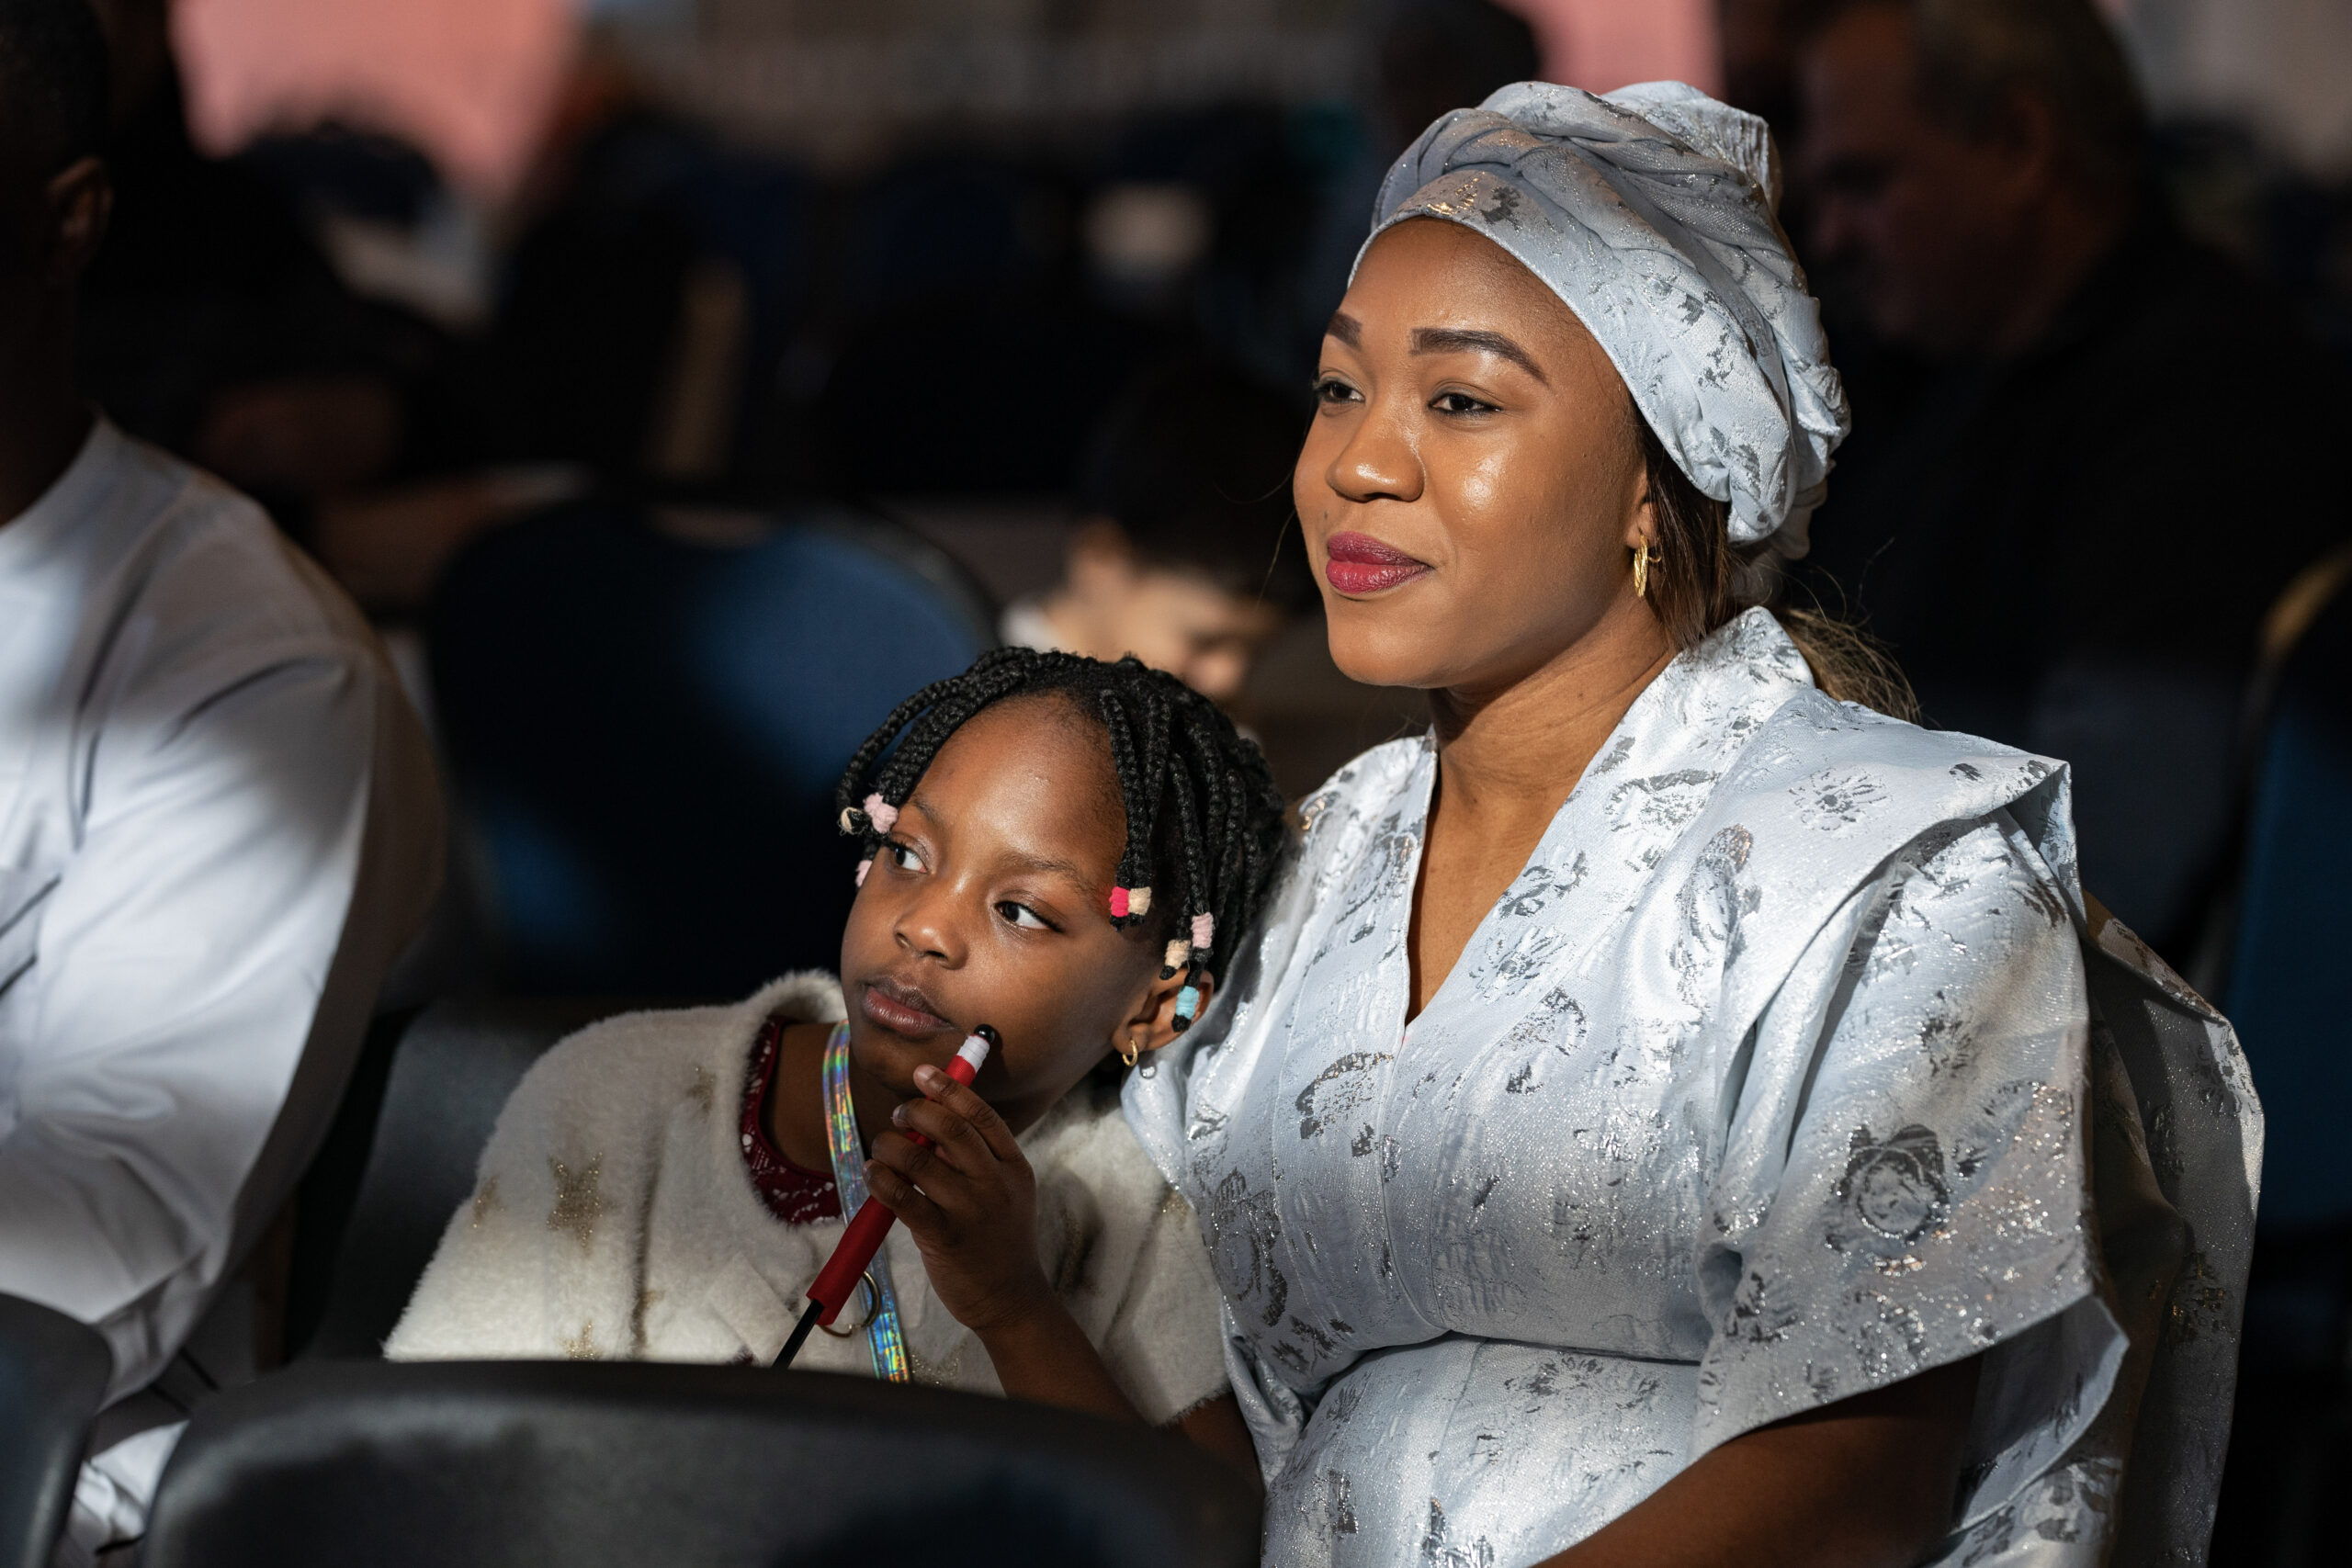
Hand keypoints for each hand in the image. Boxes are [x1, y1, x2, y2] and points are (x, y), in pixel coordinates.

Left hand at [865, 1065, 1054, 1336]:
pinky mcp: (944, 1237)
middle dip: (915, 1111)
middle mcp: (995, 1183)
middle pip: (950, 1129)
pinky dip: (881, 1179)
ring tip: (881, 1149)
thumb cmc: (998, 1238)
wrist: (1010, 1298)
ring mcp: (971, 1210)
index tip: (923, 1073)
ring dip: (890, 1145)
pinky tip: (873, 1174)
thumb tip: (929, 1120)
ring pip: (920, 1159)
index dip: (949, 1088)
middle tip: (898, 1114)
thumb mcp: (1006, 1191)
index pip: (981, 1115)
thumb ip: (978, 1158)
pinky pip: (903, 1198)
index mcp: (1012, 1166)